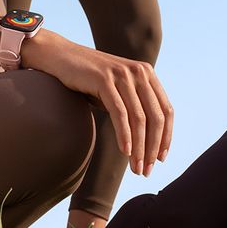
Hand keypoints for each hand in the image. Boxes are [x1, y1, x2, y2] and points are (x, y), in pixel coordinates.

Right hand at [27, 32, 172, 175]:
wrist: (60, 57)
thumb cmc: (89, 80)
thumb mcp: (117, 90)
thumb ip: (134, 106)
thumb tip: (148, 139)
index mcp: (147, 74)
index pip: (166, 110)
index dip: (167, 137)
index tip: (161, 159)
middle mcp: (140, 72)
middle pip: (156, 117)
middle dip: (153, 147)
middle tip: (147, 170)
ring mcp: (123, 75)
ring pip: (139, 118)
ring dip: (140, 148)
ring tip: (136, 168)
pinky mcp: (104, 80)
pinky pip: (120, 113)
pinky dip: (125, 135)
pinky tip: (125, 152)